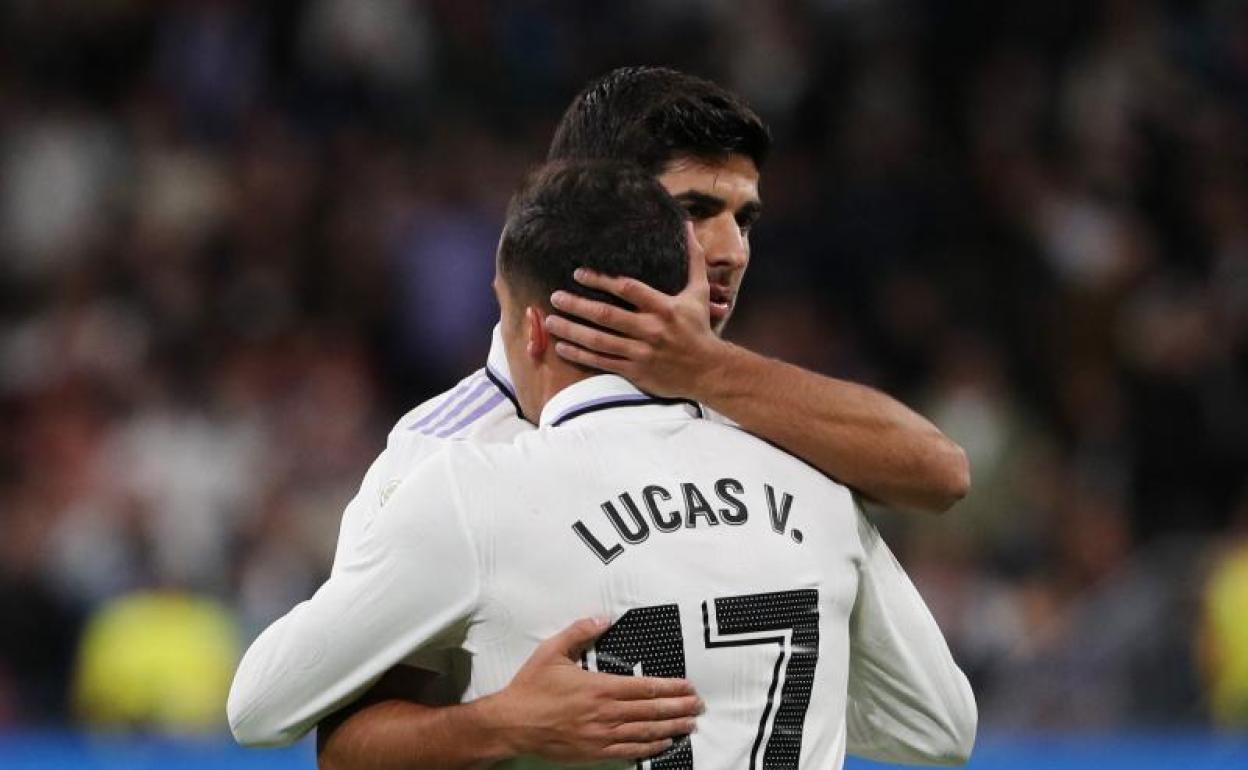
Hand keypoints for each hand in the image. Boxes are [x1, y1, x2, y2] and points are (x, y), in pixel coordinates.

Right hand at [479, 617, 700, 762]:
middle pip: (651, 711)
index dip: (670, 688)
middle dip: (678, 708)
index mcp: (598, 688)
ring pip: (645, 732)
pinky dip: (649, 747)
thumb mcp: (552, 652)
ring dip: (670, 727)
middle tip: (698, 706)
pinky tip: (663, 743)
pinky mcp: (593, 752)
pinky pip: (629, 751)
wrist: (511, 724)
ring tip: (689, 724)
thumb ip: (579, 632)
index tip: (688, 687)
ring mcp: (601, 736)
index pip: (644, 688)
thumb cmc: (531, 688)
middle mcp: (605, 713)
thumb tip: (603, 617)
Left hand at [545, 221, 725, 398]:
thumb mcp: (700, 292)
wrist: (708, 371)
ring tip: (551, 321)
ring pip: (599, 341)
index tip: (578, 273)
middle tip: (555, 297)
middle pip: (607, 315)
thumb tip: (687, 225)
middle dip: (578, 305)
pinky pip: (602, 363)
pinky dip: (580, 356)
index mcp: (664, 307)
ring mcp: (641, 352)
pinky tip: (562, 348)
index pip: (627, 289)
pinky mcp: (636, 371)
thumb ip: (692, 259)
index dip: (601, 280)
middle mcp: (650, 329)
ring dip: (572, 331)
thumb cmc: (699, 328)